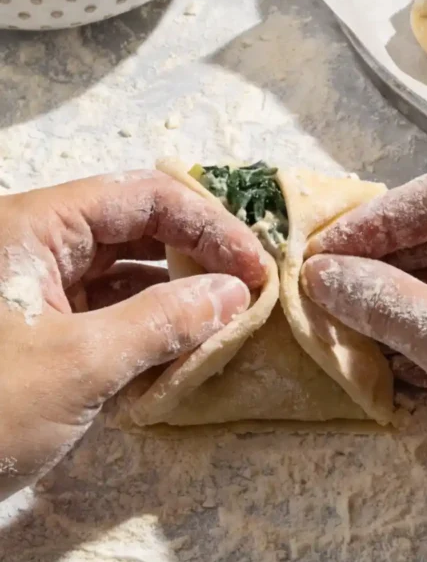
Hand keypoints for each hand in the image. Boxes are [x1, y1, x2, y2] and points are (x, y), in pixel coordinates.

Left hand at [0, 170, 266, 501]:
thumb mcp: (78, 364)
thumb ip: (162, 321)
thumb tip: (233, 294)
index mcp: (36, 225)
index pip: (141, 197)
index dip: (207, 225)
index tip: (255, 266)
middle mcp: (38, 245)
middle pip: (136, 228)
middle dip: (196, 256)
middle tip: (251, 290)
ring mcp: (38, 289)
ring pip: (125, 273)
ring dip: (177, 296)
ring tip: (229, 322)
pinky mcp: (40, 332)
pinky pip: (108, 313)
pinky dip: (148, 329)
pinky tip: (186, 351)